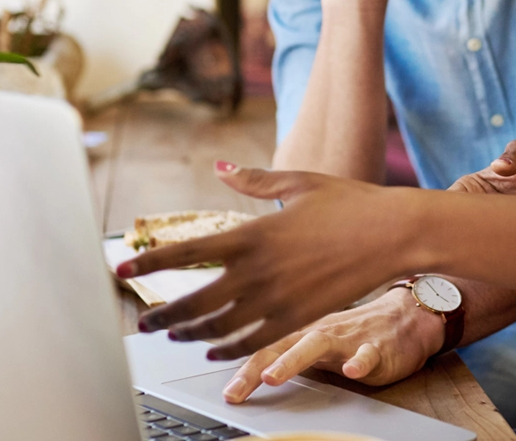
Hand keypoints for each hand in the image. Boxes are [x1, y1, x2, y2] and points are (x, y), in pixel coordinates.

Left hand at [116, 163, 418, 360]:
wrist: (392, 234)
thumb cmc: (348, 203)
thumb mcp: (298, 182)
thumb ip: (253, 181)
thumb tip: (220, 169)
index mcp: (252, 233)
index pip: (187, 252)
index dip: (150, 263)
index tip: (122, 270)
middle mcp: (258, 271)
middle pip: (195, 300)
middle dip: (163, 314)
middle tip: (144, 321)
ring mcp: (277, 299)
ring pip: (219, 327)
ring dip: (190, 333)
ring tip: (174, 333)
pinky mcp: (297, 318)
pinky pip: (251, 340)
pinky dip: (226, 347)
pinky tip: (213, 347)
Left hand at [217, 289, 443, 403]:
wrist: (407, 317)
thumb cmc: (358, 331)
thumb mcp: (318, 340)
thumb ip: (288, 352)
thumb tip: (252, 373)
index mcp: (304, 330)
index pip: (265, 347)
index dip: (242, 368)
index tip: (226, 391)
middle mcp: (321, 330)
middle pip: (281, 345)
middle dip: (255, 368)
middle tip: (236, 390)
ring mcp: (349, 337)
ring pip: (317, 344)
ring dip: (292, 360)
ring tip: (274, 377)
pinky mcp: (378, 346)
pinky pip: (368, 352)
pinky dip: (360, 360)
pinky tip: (352, 371)